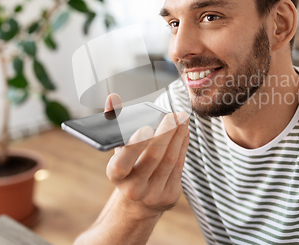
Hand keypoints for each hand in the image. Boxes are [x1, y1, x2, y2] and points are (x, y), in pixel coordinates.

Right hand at [104, 94, 189, 214]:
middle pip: (152, 159)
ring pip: (169, 161)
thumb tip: (113, 97)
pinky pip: (179, 166)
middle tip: (172, 115)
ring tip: (182, 118)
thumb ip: (114, 121)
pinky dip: (183, 145)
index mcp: (116, 176)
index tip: (145, 127)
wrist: (139, 200)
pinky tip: (185, 131)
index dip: (134, 147)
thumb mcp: (118, 148)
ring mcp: (153, 193)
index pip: (122, 164)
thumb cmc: (128, 165)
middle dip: (164, 134)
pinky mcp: (170, 194)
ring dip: (178, 136)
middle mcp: (133, 188)